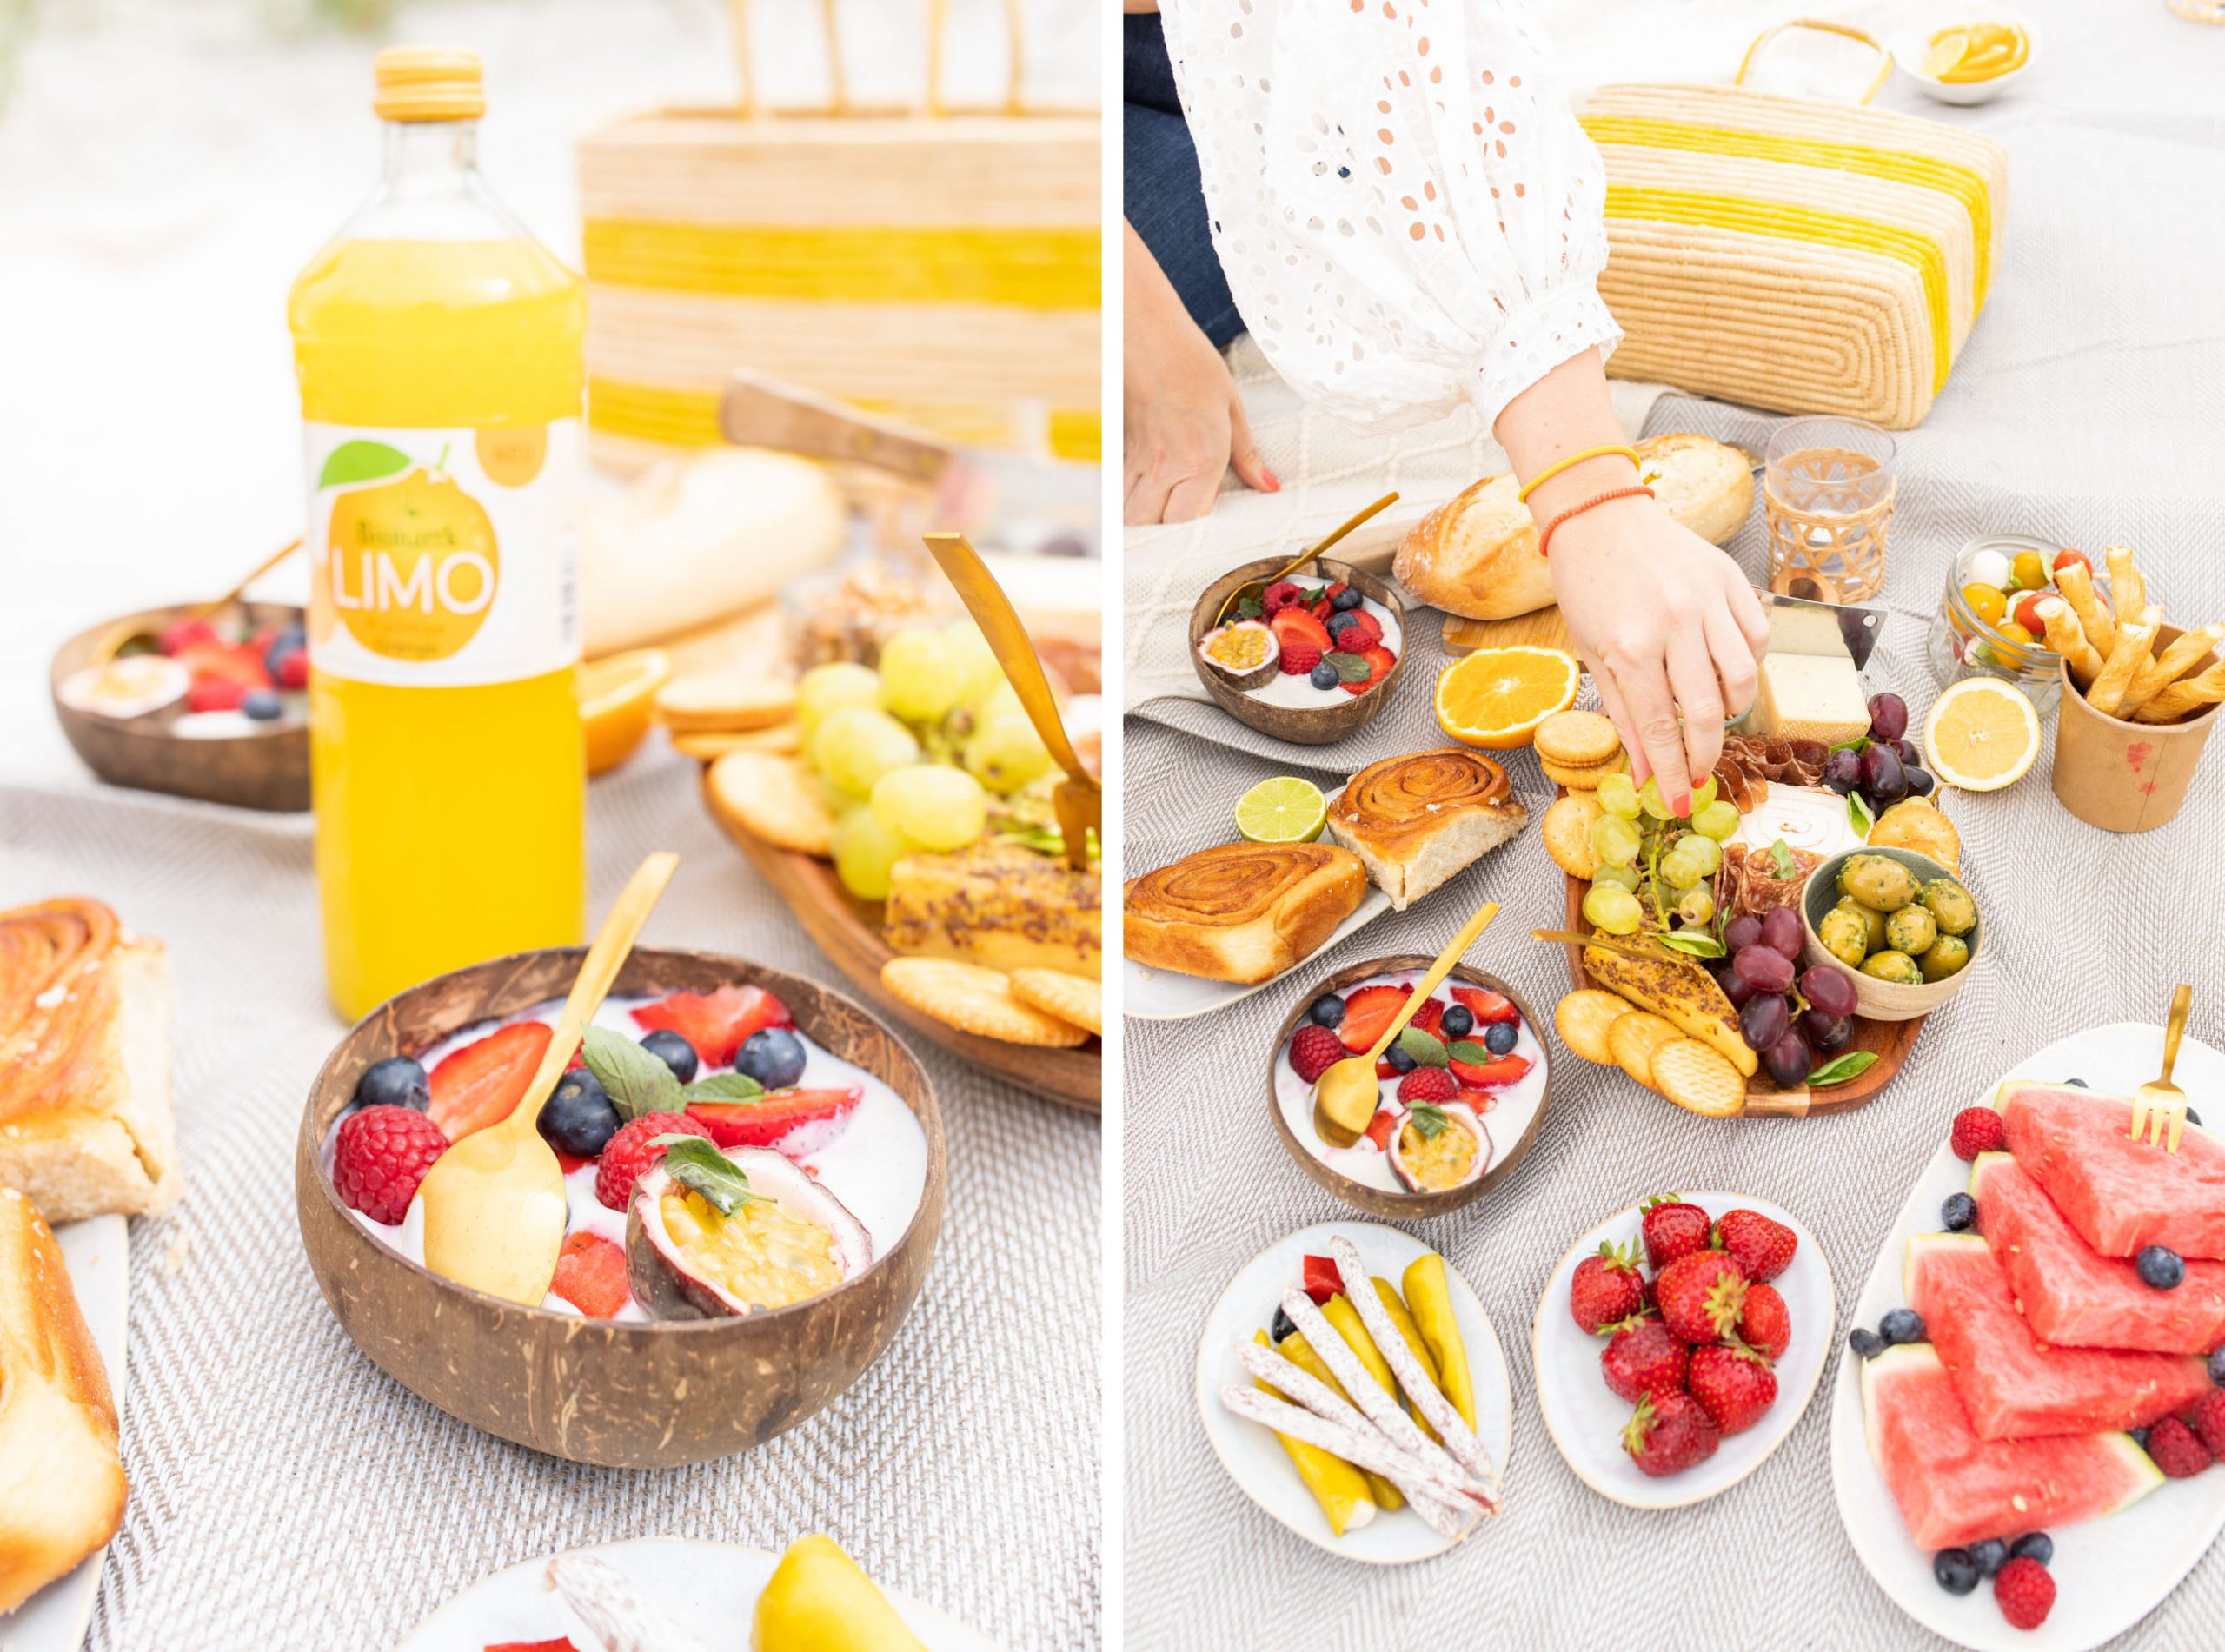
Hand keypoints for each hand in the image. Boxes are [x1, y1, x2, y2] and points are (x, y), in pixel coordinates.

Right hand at [1123, 220, 1276, 523]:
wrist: (1144, 332)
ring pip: (1131, 519)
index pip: (1192, 525)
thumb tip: (1270, 487)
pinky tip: (1144, 513)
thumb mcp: (1231, 406)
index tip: (1210, 550)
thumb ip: (1248, 455)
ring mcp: (1138, 463)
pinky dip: (1129, 512)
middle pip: (1156, 531)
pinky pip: (1119, 497)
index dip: (1197, 544)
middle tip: (1185, 553)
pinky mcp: (1121, 454)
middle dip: (1167, 547)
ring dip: (1145, 533)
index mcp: (1199, 459)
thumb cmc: (1192, 364)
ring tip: (1162, 541)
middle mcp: (1165, 468)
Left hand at [1548, 495, 1768, 811]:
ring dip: (1733, 709)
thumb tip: (1646, 774)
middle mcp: (1675, 622)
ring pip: (1746, 675)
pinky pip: (1758, 636)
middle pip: (1709, 709)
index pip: (1661, 726)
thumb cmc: (1587, 587)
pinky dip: (1749, 664)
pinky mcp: (1731, 579)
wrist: (1600, 516)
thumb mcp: (1592, 655)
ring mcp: (1708, 598)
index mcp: (1631, 644)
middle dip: (1707, 753)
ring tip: (1712, 716)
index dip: (1673, 771)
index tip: (1680, 802)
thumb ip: (1624, 715)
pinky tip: (1725, 671)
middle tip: (1701, 772)